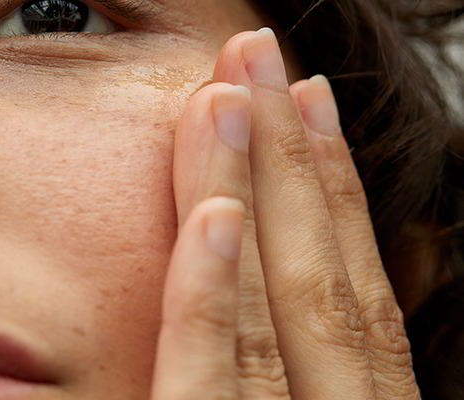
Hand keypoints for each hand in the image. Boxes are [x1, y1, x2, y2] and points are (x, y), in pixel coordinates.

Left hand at [151, 29, 420, 399]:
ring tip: (229, 96)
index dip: (338, 192)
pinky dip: (214, 296)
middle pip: (319, 282)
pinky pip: (208, 379)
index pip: (358, 296)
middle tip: (258, 59)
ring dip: (254, 193)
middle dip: (291, 160)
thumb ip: (291, 371)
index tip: (308, 104)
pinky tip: (215, 213)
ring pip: (272, 312)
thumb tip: (271, 267)